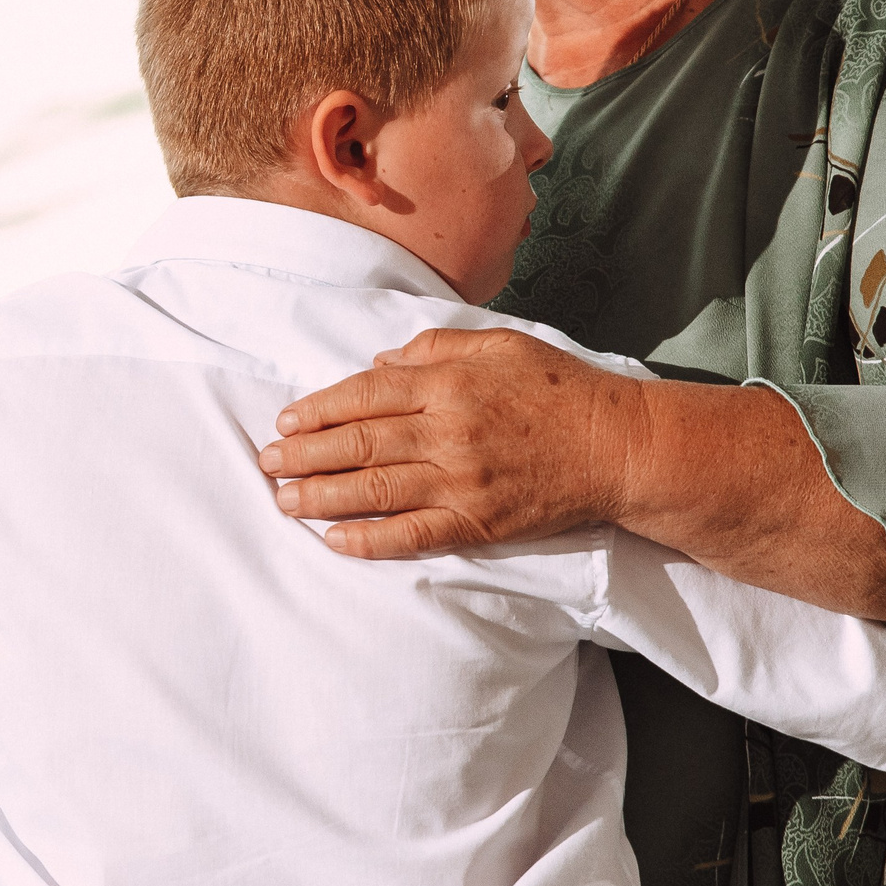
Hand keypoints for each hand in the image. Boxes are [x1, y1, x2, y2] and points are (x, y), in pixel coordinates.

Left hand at [258, 327, 630, 558]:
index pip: (364, 395)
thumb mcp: (500, 344)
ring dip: (321, 498)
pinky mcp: (478, 522)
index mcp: (450, 382)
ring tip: (284, 502)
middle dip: (304, 457)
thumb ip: (436, 347)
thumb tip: (380, 363)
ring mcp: (462, 481)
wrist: (619, 447)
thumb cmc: (560, 388)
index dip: (318, 410)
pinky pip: (413, 535)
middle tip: (267, 464)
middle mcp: (448, 431)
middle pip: (358, 444)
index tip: (285, 423)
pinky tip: (335, 541)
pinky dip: (370, 540)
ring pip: (375, 491)